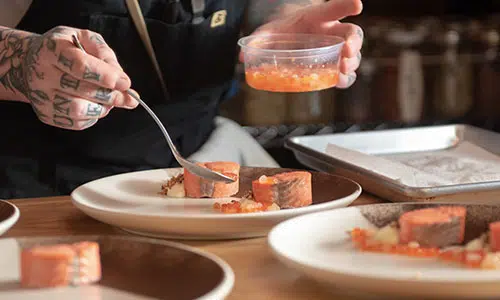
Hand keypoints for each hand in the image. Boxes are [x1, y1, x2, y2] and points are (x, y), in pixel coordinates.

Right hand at [14, 26, 137, 129]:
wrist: (30, 62)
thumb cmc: (65, 49)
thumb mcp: (85, 39)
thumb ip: (104, 54)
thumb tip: (121, 78)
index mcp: (52, 49)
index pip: (80, 65)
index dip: (106, 76)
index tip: (125, 83)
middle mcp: (42, 73)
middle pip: (82, 90)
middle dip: (112, 96)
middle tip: (128, 97)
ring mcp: (41, 96)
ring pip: (79, 110)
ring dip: (103, 108)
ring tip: (109, 101)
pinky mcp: (46, 114)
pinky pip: (77, 122)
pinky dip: (93, 117)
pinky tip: (95, 106)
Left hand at [247, 0, 363, 88]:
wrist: (290, 36)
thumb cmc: (283, 30)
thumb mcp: (269, 32)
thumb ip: (258, 41)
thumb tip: (241, 56)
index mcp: (318, 17)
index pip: (335, 8)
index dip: (347, 5)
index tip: (357, 5)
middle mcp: (332, 31)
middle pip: (352, 32)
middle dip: (353, 42)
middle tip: (347, 52)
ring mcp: (336, 48)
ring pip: (353, 54)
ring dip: (352, 63)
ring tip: (344, 71)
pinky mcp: (334, 64)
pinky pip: (346, 72)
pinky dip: (346, 78)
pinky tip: (339, 82)